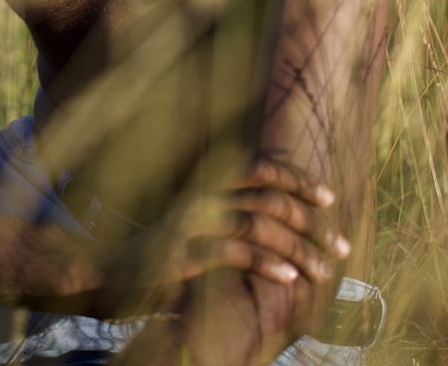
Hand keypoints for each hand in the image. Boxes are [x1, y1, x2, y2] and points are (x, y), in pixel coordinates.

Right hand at [96, 158, 348, 316]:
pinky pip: (233, 253)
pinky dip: (265, 263)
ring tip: (322, 270)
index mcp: (208, 182)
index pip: (263, 169)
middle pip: (269, 198)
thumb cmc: (159, 253)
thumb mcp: (197, 224)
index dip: (298, 179)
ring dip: (298, 248)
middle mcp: (202, 194)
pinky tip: (288, 277)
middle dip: (311, 222)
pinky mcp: (182, 252)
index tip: (329, 198)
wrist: (108, 271)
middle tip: (340, 246)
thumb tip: (282, 220)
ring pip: (258, 225)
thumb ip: (230, 215)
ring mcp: (192, 221)